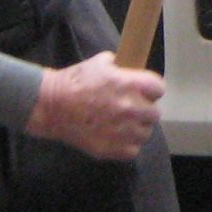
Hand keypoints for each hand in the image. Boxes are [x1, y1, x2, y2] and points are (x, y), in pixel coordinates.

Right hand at [25, 51, 163, 160]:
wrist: (52, 106)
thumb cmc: (75, 81)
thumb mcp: (100, 62)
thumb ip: (121, 66)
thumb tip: (129, 69)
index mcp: (130, 84)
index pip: (159, 89)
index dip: (151, 90)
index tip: (144, 92)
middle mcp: (131, 108)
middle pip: (154, 113)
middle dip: (144, 110)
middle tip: (131, 109)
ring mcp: (124, 130)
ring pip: (145, 133)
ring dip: (137, 129)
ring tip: (122, 124)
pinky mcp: (113, 149)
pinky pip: (133, 149)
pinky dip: (126, 145)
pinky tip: (116, 137)